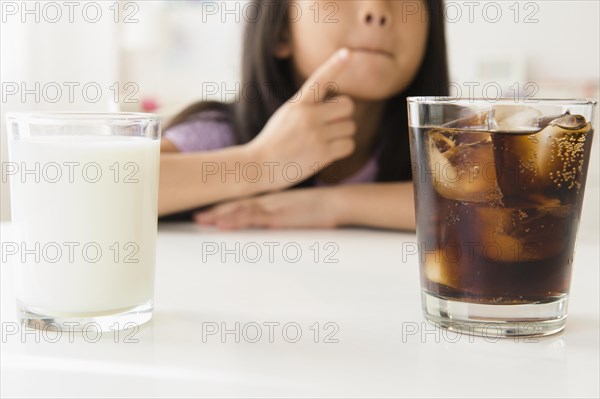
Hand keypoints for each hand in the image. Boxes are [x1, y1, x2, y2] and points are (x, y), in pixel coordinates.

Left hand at [194, 188, 340, 229]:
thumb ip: (284, 214)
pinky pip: (252, 218)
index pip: (243, 202)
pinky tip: (223, 223)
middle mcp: (268, 201)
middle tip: (196, 216)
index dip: (224, 206)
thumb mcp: (298, 211)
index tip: (209, 210)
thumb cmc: (321, 208)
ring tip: (202, 220)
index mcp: (271, 200)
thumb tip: (275, 221)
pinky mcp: (278, 216)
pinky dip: (235, 220)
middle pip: (236, 205)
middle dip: (215, 211)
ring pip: (239, 211)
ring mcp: (272, 207)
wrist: (337, 202)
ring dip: (219, 215)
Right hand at [247, 48, 356, 190]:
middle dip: (344, 115)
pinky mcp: (323, 154)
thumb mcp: (286, 115)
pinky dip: (344, 148)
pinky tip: (330, 152)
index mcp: (298, 103)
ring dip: (343, 134)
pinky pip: (349, 145)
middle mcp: (308, 116)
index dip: (334, 64)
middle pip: (348, 105)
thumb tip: (338, 105)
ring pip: (351, 127)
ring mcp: (316, 135)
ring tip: (326, 141)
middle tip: (332, 125)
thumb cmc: (274, 141)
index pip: (319, 79)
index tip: (347, 53)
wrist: (259, 167)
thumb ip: (307, 106)